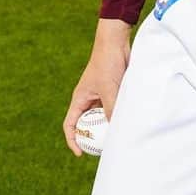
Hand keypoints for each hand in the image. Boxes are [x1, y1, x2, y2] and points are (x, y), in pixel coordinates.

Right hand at [63, 19, 131, 156]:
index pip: (70, 124)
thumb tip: (115, 129)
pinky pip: (111, 107)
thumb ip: (111, 109)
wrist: (116, 41)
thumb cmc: (107, 62)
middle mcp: (88, 98)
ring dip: (106, 125)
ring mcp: (100, 94)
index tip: (81, 153)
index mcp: (80, 98)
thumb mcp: (109, 89)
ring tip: (115, 136)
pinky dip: (115, 114)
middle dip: (92, 136)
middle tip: (102, 148)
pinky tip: (124, 120)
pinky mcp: (112, 89)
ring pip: (101, 116)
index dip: (72, 140)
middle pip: (86, 123)